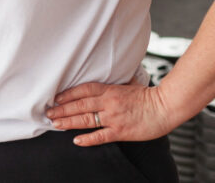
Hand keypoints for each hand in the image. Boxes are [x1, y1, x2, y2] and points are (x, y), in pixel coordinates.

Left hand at [46, 82, 176, 145]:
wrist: (166, 107)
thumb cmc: (149, 96)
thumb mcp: (130, 83)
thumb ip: (117, 81)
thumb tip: (111, 74)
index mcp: (110, 90)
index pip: (83, 90)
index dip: (68, 94)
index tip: (56, 98)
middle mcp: (109, 103)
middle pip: (80, 105)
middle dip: (62, 109)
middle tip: (48, 113)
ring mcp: (114, 118)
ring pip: (86, 120)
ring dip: (68, 122)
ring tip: (55, 124)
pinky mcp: (120, 131)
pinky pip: (100, 136)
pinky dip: (87, 138)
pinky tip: (76, 140)